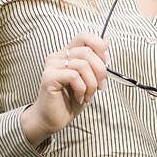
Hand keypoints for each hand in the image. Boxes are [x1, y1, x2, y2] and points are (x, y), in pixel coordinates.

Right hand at [21, 32, 108, 146]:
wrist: (53, 119)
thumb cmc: (71, 100)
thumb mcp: (90, 79)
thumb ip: (96, 61)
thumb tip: (107, 40)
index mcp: (67, 53)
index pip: (84, 36)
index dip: (99, 46)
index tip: (106, 63)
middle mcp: (58, 56)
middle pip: (87, 51)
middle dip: (100, 71)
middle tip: (101, 87)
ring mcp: (52, 65)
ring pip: (82, 64)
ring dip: (92, 84)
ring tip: (88, 95)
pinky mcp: (49, 77)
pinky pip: (74, 76)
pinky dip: (82, 89)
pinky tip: (80, 97)